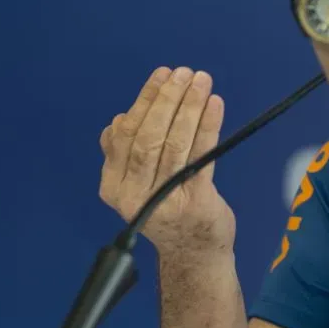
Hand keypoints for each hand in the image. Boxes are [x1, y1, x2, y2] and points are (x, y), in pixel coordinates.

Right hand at [99, 67, 234, 255]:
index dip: (144, 101)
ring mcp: (164, 199)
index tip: (161, 75)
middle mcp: (133, 194)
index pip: (125, 134)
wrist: (193, 254)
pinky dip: (208, 125)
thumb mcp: (135, 185)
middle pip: (149, 136)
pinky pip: (201, 155)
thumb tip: (121, 119)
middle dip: (167, 99)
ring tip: (201, 81)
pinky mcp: (195, 201)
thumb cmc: (166, 208)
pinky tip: (215, 104)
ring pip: (174, 143)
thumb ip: (125, 154)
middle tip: (184, 73)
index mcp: (113, 185)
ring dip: (189, 106)